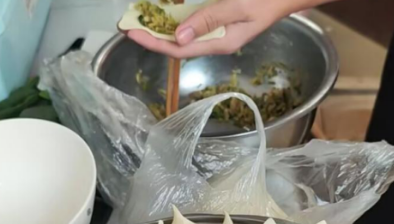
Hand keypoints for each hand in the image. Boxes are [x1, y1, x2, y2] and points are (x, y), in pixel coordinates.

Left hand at [126, 0, 331, 57]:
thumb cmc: (265, 0)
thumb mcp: (240, 8)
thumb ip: (210, 21)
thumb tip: (179, 37)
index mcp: (218, 44)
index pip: (178, 49)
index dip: (152, 42)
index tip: (131, 32)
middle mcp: (213, 41)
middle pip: (176, 43)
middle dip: (150, 35)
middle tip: (127, 25)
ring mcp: (215, 33)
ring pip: (181, 34)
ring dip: (159, 27)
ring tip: (139, 19)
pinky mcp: (217, 22)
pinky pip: (191, 24)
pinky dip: (174, 19)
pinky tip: (162, 12)